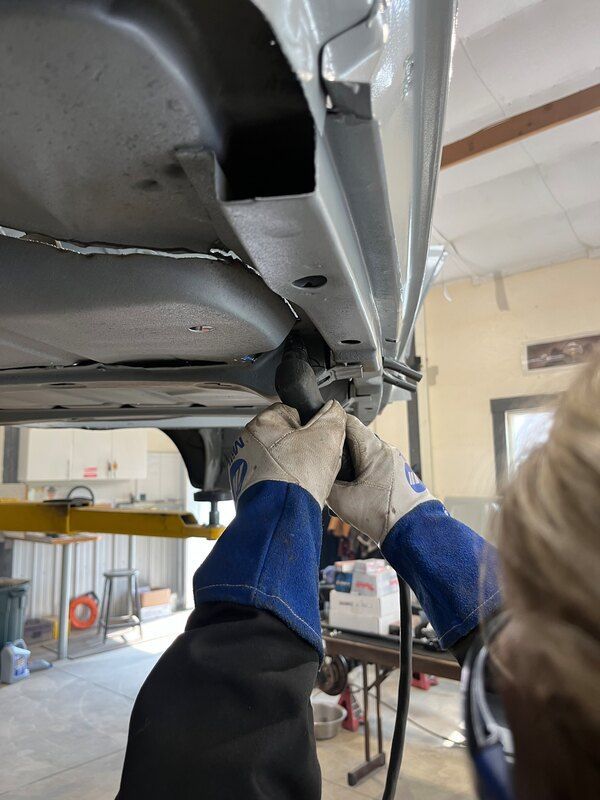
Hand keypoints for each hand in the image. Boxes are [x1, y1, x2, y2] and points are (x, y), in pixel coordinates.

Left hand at [228, 400, 345, 507]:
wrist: (282, 516)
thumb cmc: (299, 478)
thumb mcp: (327, 438)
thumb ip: (333, 416)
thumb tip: (334, 409)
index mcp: (262, 423)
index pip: (289, 411)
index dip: (308, 425)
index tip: (315, 439)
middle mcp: (246, 442)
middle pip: (282, 435)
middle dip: (298, 445)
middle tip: (311, 460)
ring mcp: (243, 465)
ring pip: (275, 457)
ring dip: (289, 464)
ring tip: (302, 477)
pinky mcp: (244, 486)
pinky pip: (268, 477)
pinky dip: (279, 481)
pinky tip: (292, 488)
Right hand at [327, 415, 434, 542]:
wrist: (413, 532)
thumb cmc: (383, 516)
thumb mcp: (343, 502)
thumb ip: (326, 484)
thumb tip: (317, 477)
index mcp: (374, 449)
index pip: (348, 422)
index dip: (330, 424)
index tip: (318, 433)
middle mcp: (386, 449)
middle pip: (355, 438)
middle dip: (339, 447)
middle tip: (325, 460)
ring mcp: (394, 460)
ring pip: (365, 452)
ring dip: (351, 462)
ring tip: (340, 478)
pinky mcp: (398, 473)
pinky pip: (375, 464)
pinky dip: (363, 471)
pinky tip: (356, 489)